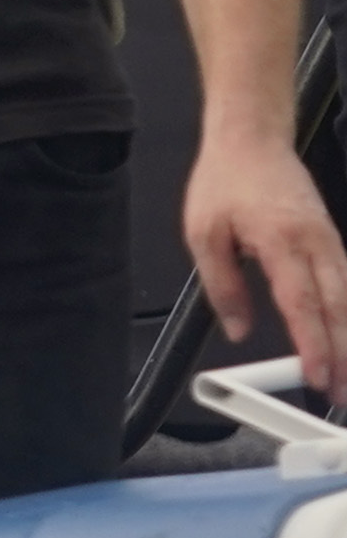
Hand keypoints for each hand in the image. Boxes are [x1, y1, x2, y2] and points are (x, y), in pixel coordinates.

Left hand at [187, 120, 346, 393]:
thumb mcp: (204, 234)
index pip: (303, 305)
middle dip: (344, 357)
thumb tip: (238, 329)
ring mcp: (330, 242)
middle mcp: (316, 244)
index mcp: (282, 242)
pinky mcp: (332, 242)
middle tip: (342, 396)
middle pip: (338, 310)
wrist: (253, 140)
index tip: (317, 377)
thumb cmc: (226, 182)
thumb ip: (223, 286)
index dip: (314, 346)